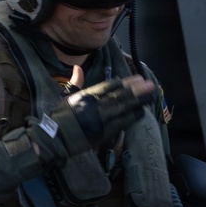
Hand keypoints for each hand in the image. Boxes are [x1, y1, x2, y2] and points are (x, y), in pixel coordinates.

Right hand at [23, 75, 154, 163]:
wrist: (54, 139)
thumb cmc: (60, 117)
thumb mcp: (66, 97)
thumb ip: (75, 82)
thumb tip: (78, 68)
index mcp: (86, 96)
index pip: (107, 86)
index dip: (123, 83)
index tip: (136, 78)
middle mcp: (94, 106)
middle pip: (119, 95)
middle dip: (136, 89)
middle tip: (149, 83)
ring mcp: (100, 120)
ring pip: (123, 108)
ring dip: (138, 101)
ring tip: (150, 95)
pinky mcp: (103, 133)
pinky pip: (121, 123)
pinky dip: (132, 117)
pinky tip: (141, 112)